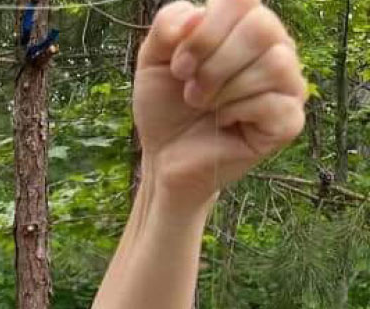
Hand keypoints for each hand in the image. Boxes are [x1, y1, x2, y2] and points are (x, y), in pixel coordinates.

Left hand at [133, 0, 307, 208]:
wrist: (164, 158)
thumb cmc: (165, 108)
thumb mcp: (152, 60)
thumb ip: (167, 24)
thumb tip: (197, 15)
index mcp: (246, 25)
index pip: (243, 0)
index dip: (205, 32)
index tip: (179, 66)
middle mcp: (275, 47)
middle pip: (261, 27)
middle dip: (213, 64)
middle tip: (191, 91)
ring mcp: (288, 84)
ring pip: (273, 63)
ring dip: (224, 90)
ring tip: (205, 106)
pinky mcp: (289, 121)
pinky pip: (273, 102)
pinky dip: (236, 113)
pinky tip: (225, 123)